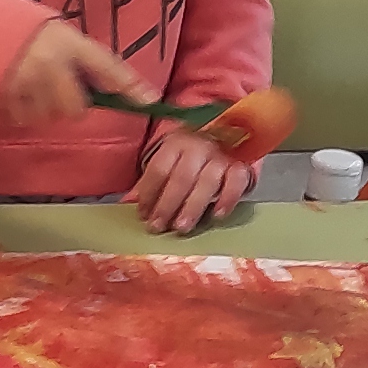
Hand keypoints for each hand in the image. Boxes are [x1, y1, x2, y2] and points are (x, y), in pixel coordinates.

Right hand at [0, 20, 143, 126]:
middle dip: (69, 103)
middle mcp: (50, 66)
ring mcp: (26, 87)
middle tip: (52, 86)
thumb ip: (72, 54)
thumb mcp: (48, 28)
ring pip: (49, 117)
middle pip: (77, 108)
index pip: (106, 66)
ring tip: (23, 82)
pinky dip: (19, 111)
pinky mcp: (3, 103)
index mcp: (65, 41)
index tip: (150, 101)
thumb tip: (96, 83)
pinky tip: (8, 89)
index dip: (129, 85)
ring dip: (42, 107)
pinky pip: (23, 120)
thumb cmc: (9, 22)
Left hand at [131, 131, 249, 235]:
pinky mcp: (241, 166)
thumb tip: (127, 204)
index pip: (159, 169)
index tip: (143, 214)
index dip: (149, 193)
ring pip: (207, 182)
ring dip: (192, 207)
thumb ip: (150, 184)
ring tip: (181, 227)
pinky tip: (217, 215)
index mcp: (176, 143)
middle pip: (181, 178)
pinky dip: (227, 199)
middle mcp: (199, 146)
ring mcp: (221, 156)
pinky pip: (236, 183)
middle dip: (167, 205)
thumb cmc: (190, 158)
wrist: (227, 140)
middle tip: (157, 226)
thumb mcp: (168, 163)